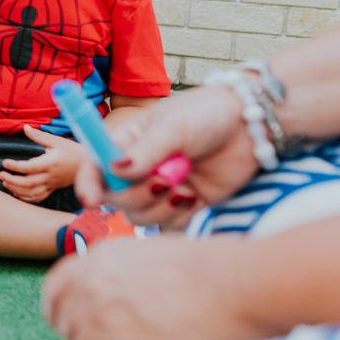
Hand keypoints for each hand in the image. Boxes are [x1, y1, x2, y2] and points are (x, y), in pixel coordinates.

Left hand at [0, 126, 82, 203]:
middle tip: (1, 174)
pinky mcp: (53, 189)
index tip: (4, 162)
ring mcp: (52, 185)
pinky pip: (39, 198)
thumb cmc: (72, 150)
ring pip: (32, 193)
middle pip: (29, 183)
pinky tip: (16, 193)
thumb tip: (25, 127)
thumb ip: (39, 136)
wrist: (89, 164)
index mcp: (51, 163)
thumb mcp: (57, 141)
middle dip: (12, 181)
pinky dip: (26, 198)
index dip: (16, 166)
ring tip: (5, 182)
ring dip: (16, 190)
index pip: (30, 167)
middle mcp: (51, 176)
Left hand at [42, 235, 265, 339]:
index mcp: (95, 261)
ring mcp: (101, 328)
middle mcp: (89, 292)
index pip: (54, 290)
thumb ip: (117, 269)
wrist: (235, 288)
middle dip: (88, 335)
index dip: (62, 309)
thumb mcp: (147, 251)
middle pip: (66, 326)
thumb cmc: (207, 267)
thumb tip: (108, 292)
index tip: (71, 320)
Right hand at [75, 86, 258, 228]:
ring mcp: (160, 188)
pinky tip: (194, 196)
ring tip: (183, 186)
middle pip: (116, 198)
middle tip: (164, 181)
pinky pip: (168, 224)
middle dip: (137, 194)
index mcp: (126, 144)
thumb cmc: (206, 114)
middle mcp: (138, 168)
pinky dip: (179, 215)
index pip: (95, 167)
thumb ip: (146, 151)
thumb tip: (116, 169)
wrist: (251, 126)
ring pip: (139, 215)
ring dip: (159, 206)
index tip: (91, 199)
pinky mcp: (183, 204)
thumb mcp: (172, 127)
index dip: (88, 184)